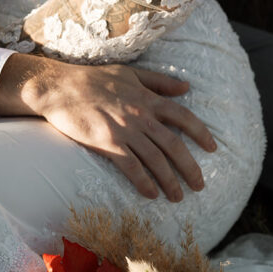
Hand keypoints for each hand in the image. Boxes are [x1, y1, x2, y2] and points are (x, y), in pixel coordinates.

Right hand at [0, 53, 216, 201]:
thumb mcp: (130, 74)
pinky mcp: (107, 143)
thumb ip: (159, 82)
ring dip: (170, 181)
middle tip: (200, 185)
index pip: (184, 117)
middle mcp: (141, 116)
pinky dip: (144, 182)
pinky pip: (131, 167)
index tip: (213, 149)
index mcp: (148, 98)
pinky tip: (152, 194)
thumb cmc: (93, 79)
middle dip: (190, 167)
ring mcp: (124, 131)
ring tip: (178, 197)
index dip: (201, 134)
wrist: (59, 87)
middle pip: (174, 145)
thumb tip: (187, 87)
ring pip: (156, 160)